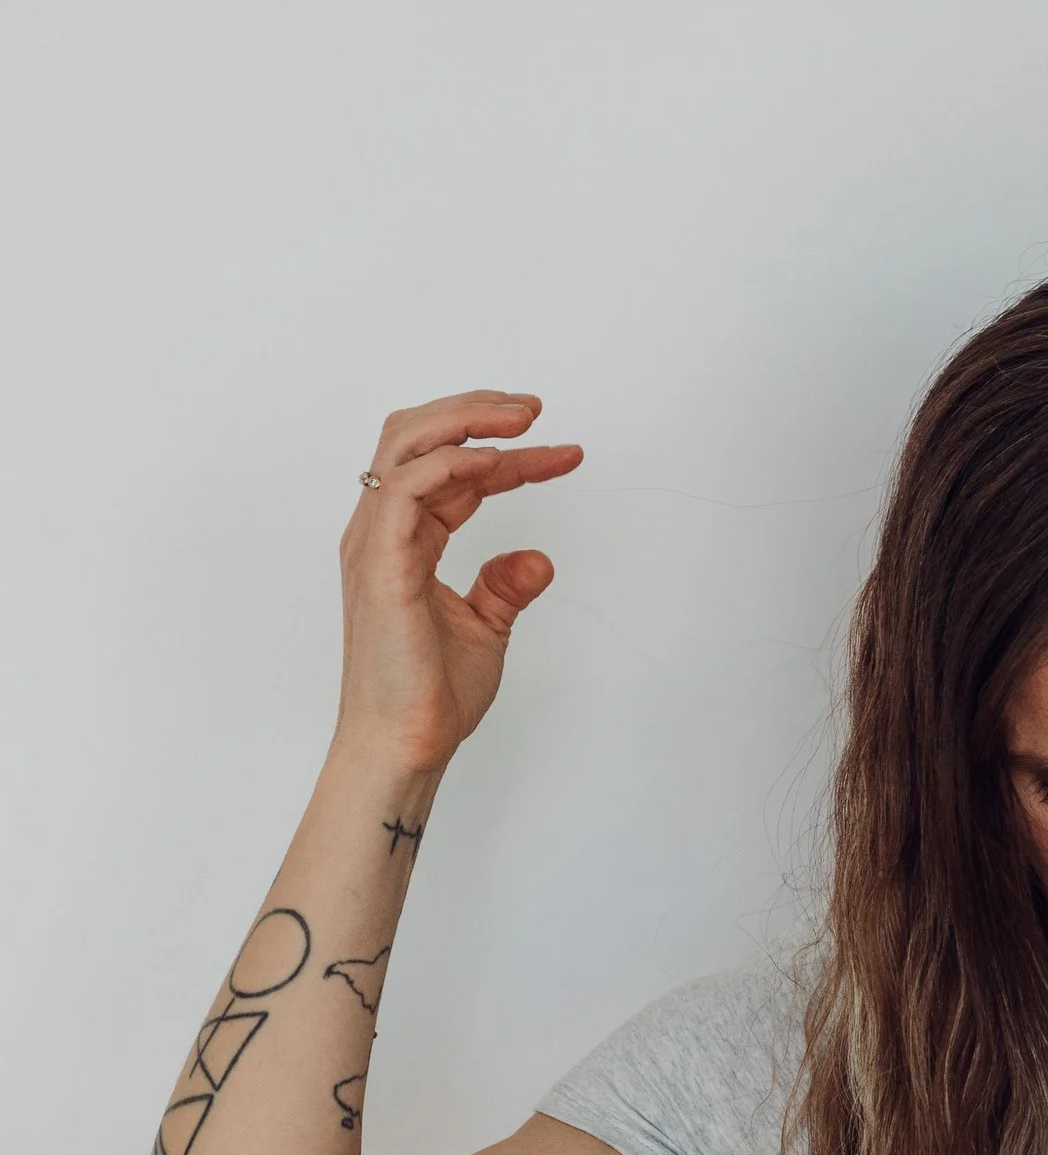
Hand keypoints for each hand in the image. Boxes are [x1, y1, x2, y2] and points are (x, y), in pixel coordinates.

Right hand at [334, 392, 583, 774]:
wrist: (405, 746)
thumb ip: (503, 586)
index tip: (565, 453)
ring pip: (406, 445)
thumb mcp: (484, 628)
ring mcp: (375, 543)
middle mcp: (380, 532)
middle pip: (415, 437)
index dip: (507, 454)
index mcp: (400, 541)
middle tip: (535, 408)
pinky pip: (408, 488)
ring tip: (525, 417)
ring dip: (467, 420)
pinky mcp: (382, 564)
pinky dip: (452, 463)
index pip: (450, 472)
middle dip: (474, 411)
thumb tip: (538, 559)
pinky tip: (497, 461)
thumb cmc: (430, 696)